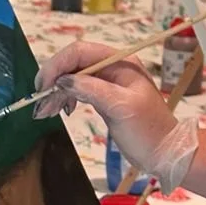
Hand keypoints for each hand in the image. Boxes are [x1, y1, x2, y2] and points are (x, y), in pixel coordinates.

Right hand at [34, 40, 198, 189]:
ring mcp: (108, 83)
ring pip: (73, 78)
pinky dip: (66, 98)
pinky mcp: (104, 98)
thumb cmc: (148, 130)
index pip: (80, 52)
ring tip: (45, 111)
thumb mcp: (121, 107)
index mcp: (120, 63)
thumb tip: (64, 80)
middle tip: (41, 102)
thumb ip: (92, 89)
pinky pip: (78, 90)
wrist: (165, 152)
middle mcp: (113, 68)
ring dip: (57, 92)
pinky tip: (61, 110)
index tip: (43, 85)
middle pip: (73, 63)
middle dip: (54, 80)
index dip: (58, 65)